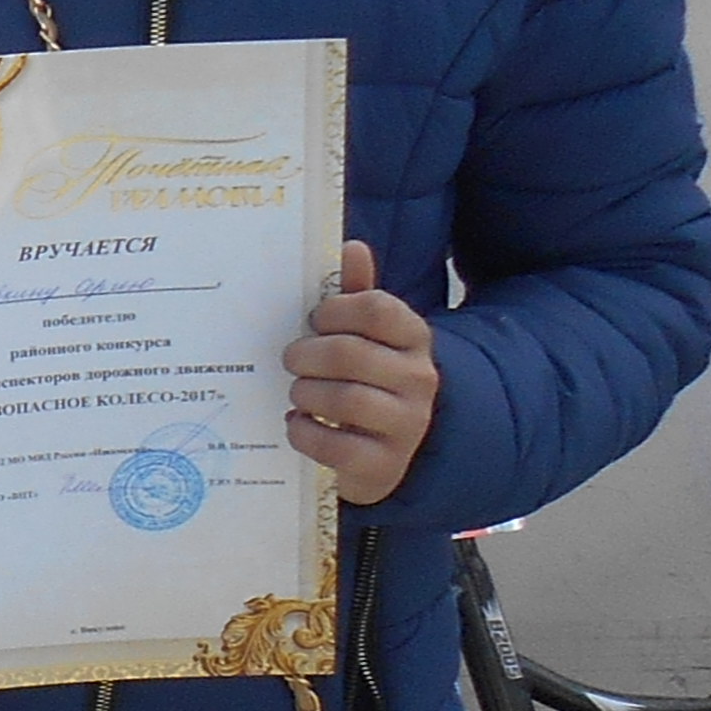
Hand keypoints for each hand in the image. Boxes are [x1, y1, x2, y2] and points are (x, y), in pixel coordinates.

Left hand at [287, 240, 441, 505]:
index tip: (316, 321)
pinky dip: (305, 433)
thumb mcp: (368, 338)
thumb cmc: (368, 381)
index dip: (335, 310)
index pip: (377, 309)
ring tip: (297, 393)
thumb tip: (351, 246)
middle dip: (306, 355)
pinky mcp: (384, 464)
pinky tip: (297, 423)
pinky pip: (335, 446)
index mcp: (414, 338)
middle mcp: (418, 379)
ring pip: (342, 399)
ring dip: (305, 393)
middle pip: (349, 354)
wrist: (389, 450)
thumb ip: (358, 295)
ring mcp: (407, 424)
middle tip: (291, 360)